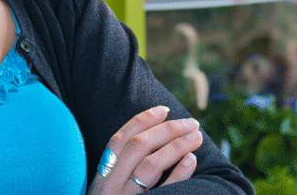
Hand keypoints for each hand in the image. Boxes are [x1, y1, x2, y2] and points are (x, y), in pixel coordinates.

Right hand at [87, 105, 201, 193]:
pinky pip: (164, 193)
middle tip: (192, 123)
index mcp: (100, 180)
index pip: (118, 140)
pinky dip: (179, 173)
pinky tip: (192, 160)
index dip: (141, 120)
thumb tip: (158, 140)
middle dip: (167, 129)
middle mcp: (109, 190)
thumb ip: (123, 172)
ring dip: (177, 145)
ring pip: (150, 165)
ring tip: (196, 137)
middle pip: (138, 147)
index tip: (165, 109)